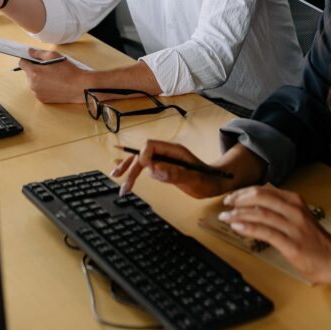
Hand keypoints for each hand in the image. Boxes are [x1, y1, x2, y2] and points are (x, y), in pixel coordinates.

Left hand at [18, 48, 85, 103]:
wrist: (79, 87)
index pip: (22, 63)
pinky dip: (43, 87)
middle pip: (28, 74)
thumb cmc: (68, 70)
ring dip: (38, 79)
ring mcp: (37, 93)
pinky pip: (38, 90)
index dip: (27, 59)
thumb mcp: (54, 56)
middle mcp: (32, 85)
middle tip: (48, 67)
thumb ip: (39, 53)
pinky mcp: (42, 100)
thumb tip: (30, 52)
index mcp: (34, 73)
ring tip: (52, 76)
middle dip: (35, 69)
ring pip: (33, 83)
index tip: (34, 59)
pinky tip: (53, 84)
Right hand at [111, 139, 232, 198]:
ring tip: (115, 176)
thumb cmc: (207, 181)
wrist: (214, 183)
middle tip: (123, 183)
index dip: (145, 157)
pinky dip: (133, 169)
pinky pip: (145, 166)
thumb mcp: (194, 179)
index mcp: (174, 150)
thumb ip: (176, 174)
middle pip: (142, 153)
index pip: (150, 146)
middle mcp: (166, 152)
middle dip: (131, 166)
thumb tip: (155, 170)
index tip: (149, 172)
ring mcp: (164, 159)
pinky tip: (122, 171)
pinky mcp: (162, 167)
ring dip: (128, 167)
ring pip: (141, 159)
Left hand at [219, 185, 330, 284]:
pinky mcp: (291, 243)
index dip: (244, 192)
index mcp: (294, 200)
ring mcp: (293, 226)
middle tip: (226, 204)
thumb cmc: (313, 240)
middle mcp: (293, 210)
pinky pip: (265, 232)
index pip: (264, 190)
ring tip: (225, 217)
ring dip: (239, 214)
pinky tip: (236, 227)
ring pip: (260, 214)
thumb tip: (252, 206)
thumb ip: (279, 209)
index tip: (232, 197)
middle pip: (260, 197)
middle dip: (239, 199)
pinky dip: (248, 228)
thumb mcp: (297, 217)